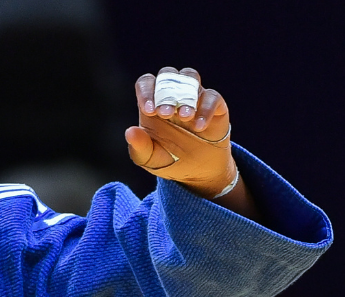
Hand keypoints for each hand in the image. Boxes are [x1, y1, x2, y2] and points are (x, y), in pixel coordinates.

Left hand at [126, 67, 236, 198]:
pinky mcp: (215, 105)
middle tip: (165, 114)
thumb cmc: (169, 160)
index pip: (146, 82)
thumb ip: (139, 147)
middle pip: (167, 75)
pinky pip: (212, 97)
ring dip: (185, 94)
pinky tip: (199, 126)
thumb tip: (130, 132)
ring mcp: (194, 97)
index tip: (148, 111)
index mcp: (153, 103)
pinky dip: (205, 109)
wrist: (197, 173)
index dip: (146, 91)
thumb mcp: (150, 158)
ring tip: (184, 116)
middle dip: (165, 93)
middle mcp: (173, 94)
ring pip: (190, 77)